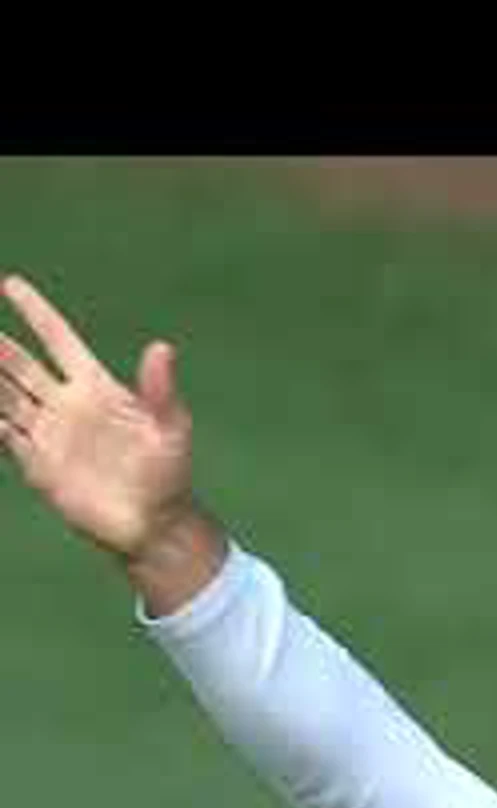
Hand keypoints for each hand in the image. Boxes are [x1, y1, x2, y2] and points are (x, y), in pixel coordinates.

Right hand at [0, 274, 198, 562]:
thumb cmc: (168, 473)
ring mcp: (49, 432)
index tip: (10, 284)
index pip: (58, 340)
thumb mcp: (170, 429)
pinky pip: (3, 435)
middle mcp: (67, 404)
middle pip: (19, 365)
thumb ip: (159, 390)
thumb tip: (162, 347)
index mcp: (97, 388)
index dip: (36, 313)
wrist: (152, 523)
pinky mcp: (37, 463)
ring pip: (3, 395)